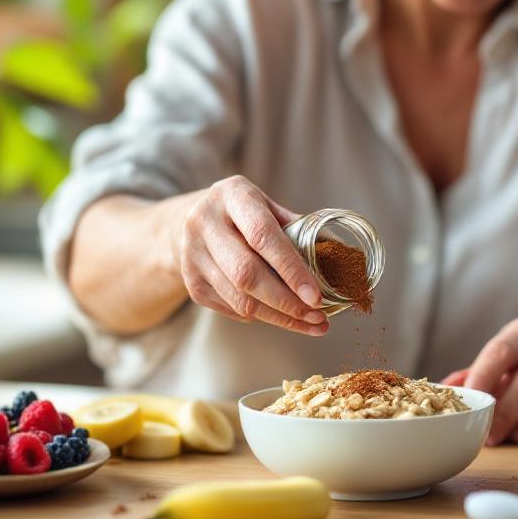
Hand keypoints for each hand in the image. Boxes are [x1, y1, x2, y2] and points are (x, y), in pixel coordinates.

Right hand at [178, 176, 327, 335]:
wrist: (185, 221)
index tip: (316, 295)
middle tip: (318, 316)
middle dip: (287, 302)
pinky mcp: (192, 284)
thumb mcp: (265, 205)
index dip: (291, 269)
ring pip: (240, 300)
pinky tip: (282, 316)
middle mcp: (204, 224)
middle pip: (246, 274)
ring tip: (310, 322)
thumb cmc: (240, 213)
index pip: (262, 236)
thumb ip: (294, 228)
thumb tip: (332, 257)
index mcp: (232, 196)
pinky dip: (262, 317)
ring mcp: (192, 256)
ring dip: (280, 317)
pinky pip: (233, 310)